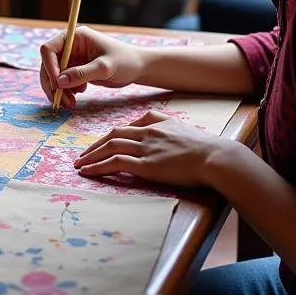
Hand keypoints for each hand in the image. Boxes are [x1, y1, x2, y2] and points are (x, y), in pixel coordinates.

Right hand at [38, 26, 146, 109]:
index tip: (57, 84)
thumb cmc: (125, 61)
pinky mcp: (76, 71)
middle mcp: (70, 47)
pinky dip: (64, 93)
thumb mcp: (105, 67)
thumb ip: (82, 73)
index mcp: (75, 38)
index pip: (49, 49)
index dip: (49, 66)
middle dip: (53, 84)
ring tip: (70, 104)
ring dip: (58, 91)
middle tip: (60, 101)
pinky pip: (62, 83)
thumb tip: (59, 81)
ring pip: (54, 76)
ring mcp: (72, 59)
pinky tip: (75, 99)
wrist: (138, 68)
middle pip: (48, 64)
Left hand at [74, 110, 229, 187]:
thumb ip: (164, 123)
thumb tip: (153, 123)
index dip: (108, 137)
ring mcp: (146, 149)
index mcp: (155, 125)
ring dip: (91, 156)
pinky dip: (98, 166)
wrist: (216, 157)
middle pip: (113, 136)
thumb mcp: (181, 127)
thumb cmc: (205, 147)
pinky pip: (116, 162)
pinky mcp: (147, 165)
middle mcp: (147, 134)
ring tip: (79, 165)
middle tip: (81, 156)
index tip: (99, 145)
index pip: (125, 128)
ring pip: (111, 147)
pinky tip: (88, 172)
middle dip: (94, 146)